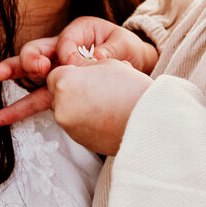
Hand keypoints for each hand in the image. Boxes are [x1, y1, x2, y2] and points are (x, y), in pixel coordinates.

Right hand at [0, 18, 157, 126]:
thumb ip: (110, 51)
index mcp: (79, 30)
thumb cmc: (128, 50)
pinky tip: (3, 116)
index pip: (65, 40)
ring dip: (14, 73)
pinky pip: (38, 94)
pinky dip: (21, 105)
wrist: (135, 65)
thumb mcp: (124, 45)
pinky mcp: (58, 87)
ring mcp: (58, 67)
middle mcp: (63, 46)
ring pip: (31, 70)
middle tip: (38, 68)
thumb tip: (95, 58)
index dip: (67, 52)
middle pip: (39, 49)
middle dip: (33, 58)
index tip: (76, 64)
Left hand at [38, 58, 153, 154]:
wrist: (150, 122)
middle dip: (73, 91)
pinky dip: (87, 121)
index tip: (88, 76)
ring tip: (106, 103)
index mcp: (65, 83)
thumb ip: (83, 65)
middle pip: (59, 95)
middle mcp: (61, 107)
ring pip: (67, 111)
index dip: (72, 73)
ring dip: (79, 106)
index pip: (55, 75)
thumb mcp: (106, 64)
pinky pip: (77, 126)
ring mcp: (69, 127)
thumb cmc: (131, 89)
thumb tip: (73, 67)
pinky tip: (107, 116)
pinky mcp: (80, 142)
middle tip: (99, 89)